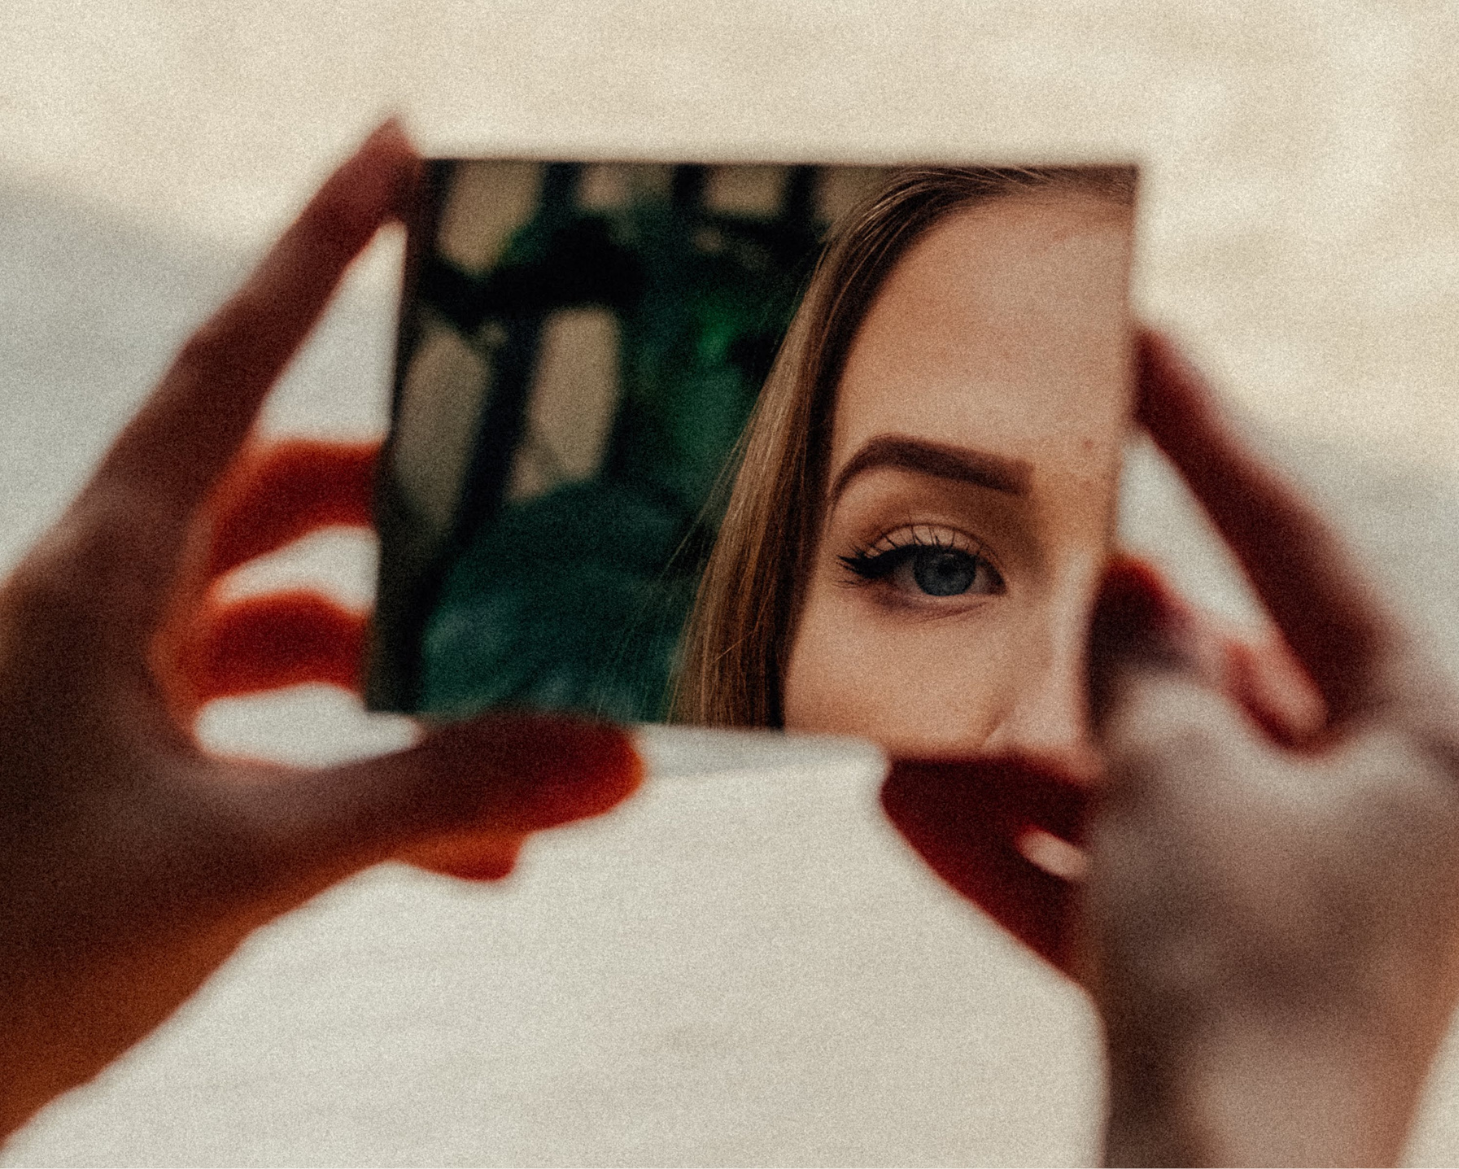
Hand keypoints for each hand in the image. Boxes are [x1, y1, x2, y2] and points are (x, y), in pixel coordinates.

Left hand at [0, 123, 639, 1137]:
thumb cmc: (5, 949)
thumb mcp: (242, 859)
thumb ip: (434, 799)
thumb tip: (609, 762)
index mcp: (105, 571)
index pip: (233, 364)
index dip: (316, 248)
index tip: (394, 152)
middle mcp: (109, 603)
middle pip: (288, 496)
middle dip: (416, 517)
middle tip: (523, 518)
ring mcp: (118, 686)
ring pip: (296, 629)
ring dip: (410, 678)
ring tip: (525, 745)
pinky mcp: (133, 767)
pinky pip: (279, 737)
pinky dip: (373, 775)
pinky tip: (467, 855)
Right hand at [882, 330, 1458, 1165]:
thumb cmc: (1240, 981)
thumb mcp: (1176, 775)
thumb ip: (1144, 666)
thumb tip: (1124, 595)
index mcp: (1430, 747)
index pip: (1305, 553)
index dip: (1213, 440)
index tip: (1142, 343)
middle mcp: (1386, 824)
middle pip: (1216, 687)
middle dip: (1082, 648)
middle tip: (992, 563)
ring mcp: (1306, 913)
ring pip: (1148, 797)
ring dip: (1027, 758)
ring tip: (909, 702)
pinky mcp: (1227, 988)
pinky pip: (1117, 890)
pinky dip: (1029, 853)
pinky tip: (906, 807)